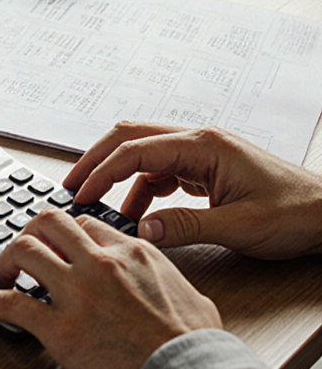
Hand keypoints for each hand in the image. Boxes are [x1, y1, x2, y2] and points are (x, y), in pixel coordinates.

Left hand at [0, 210, 221, 368]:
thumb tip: (152, 275)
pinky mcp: (60, 328)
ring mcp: (78, 293)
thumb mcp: (187, 293)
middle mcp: (101, 263)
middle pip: (49, 222)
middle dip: (30, 231)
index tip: (56, 244)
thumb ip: (159, 274)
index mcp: (132, 252)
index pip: (85, 223)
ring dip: (6, 260)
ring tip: (1, 273)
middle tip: (22, 249)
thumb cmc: (193, 343)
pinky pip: (9, 303)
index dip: (66, 233)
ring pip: (24, 250)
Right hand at [64, 122, 321, 259]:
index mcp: (204, 145)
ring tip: (95, 202)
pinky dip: (140, 189)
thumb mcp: (241, 226)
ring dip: (117, 174)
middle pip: (131, 137)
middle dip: (97, 160)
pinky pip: (161, 171)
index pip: (137, 149)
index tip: (80, 195)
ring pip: (143, 152)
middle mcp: (199, 141)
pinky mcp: (206, 169)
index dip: (102, 172)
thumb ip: (188, 226)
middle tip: (71, 186)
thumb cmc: (298, 213)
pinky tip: (136, 214)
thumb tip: (143, 231)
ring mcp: (202, 153)